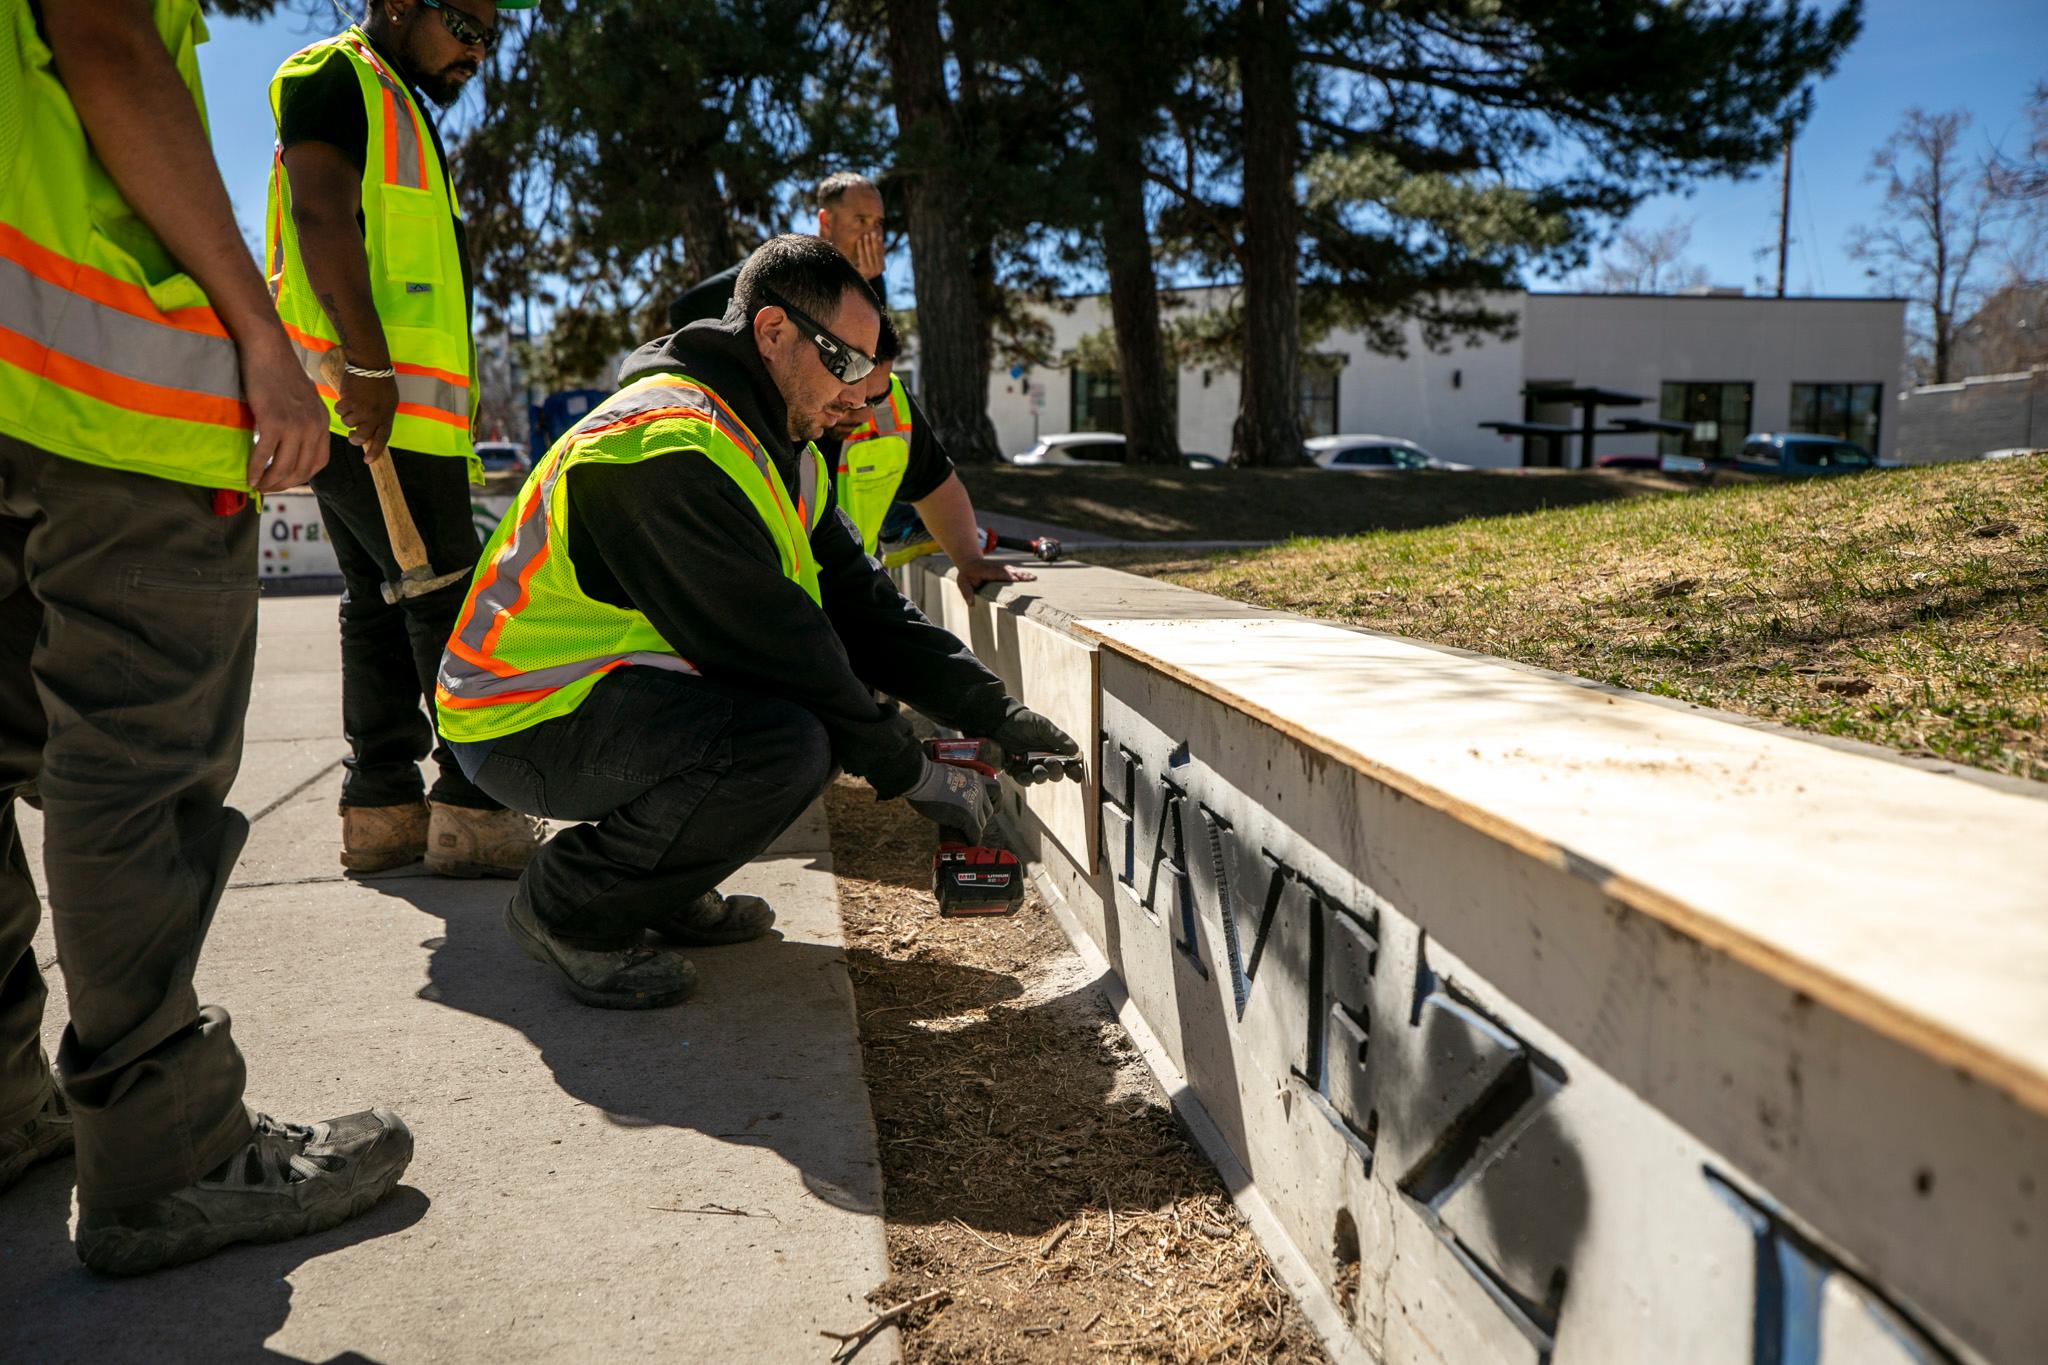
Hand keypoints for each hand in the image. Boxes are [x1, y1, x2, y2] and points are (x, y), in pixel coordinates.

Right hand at [239, 331, 329, 492]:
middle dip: (283, 485)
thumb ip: (304, 421)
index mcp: (322, 423)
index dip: (301, 478)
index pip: (318, 463)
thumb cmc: (280, 372)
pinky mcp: (273, 422)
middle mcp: (313, 427)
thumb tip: (293, 441)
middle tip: (267, 489)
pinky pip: (264, 455)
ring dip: (269, 482)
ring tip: (257, 486)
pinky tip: (248, 477)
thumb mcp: (303, 400)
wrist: (268, 350)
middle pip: (301, 470)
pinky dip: (255, 470)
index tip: (286, 482)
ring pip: (283, 467)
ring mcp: (295, 426)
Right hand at [334, 364, 398, 463]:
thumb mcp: (388, 401)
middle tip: (352, 436)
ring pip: (347, 423)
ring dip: (347, 416)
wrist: (370, 364)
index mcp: (387, 415)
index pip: (382, 439)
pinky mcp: (349, 402)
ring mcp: (361, 409)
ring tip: (353, 404)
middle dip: (354, 439)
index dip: (375, 451)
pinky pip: (340, 411)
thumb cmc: (380, 381)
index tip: (368, 460)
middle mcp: (375, 415)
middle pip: (361, 437)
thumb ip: (381, 416)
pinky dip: (341, 406)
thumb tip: (371, 432)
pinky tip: (346, 397)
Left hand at [851, 227, 883, 280]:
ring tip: (866, 235)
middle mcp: (878, 271)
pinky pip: (862, 256)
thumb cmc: (859, 272)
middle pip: (876, 252)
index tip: (879, 236)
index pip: (881, 254)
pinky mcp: (864, 270)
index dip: (880, 244)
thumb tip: (881, 244)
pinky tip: (859, 241)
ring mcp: (871, 271)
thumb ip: (873, 256)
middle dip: (874, 241)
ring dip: (867, 243)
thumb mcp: (868, 264)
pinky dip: (860, 248)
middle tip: (872, 232)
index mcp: (880, 269)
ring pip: (869, 253)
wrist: (850, 283)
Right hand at [903, 755, 997, 842]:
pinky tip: (968, 842)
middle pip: (988, 810)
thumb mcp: (949, 775)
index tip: (993, 808)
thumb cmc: (926, 776)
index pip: (996, 789)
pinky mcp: (968, 817)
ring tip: (964, 832)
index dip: (995, 800)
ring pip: (981, 823)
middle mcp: (979, 790)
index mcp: (975, 778)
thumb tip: (953, 795)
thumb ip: (957, 785)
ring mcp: (974, 804)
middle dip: (980, 817)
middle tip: (968, 822)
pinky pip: (975, 833)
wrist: (921, 778)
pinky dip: (972, 839)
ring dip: (973, 828)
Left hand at [956, 558, 1035, 602]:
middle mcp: (996, 568)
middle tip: (1031, 579)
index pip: (998, 573)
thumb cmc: (966, 574)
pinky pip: (1015, 571)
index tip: (1016, 580)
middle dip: (1020, 575)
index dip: (1007, 576)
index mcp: (986, 571)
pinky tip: (1032, 577)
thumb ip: (967, 593)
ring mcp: (1001, 568)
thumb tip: (972, 604)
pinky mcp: (1005, 569)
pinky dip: (1023, 574)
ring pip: (1014, 570)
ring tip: (1034, 578)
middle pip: (1010, 571)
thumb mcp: (962, 583)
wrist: (970, 561)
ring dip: (1024, 574)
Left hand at [990, 706, 1083, 784]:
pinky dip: (1025, 779)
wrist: (1000, 720)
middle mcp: (1043, 759)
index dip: (1073, 771)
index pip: (1067, 764)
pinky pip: (1023, 780)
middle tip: (1051, 763)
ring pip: (1040, 778)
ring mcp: (1030, 765)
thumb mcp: (1042, 726)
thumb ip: (1057, 738)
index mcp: (1054, 749)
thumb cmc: (1024, 720)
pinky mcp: (1016, 770)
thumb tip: (1075, 749)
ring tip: (1038, 769)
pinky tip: (1024, 773)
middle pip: (1055, 774)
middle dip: (1055, 772)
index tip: (1076, 776)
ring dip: (1041, 776)